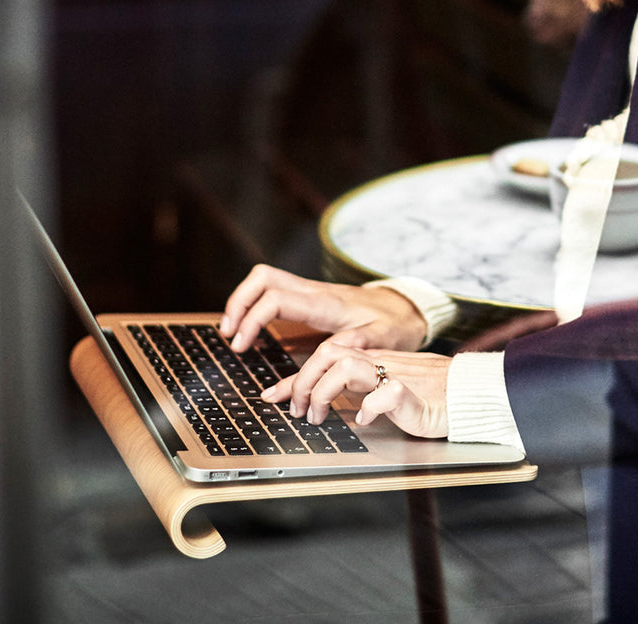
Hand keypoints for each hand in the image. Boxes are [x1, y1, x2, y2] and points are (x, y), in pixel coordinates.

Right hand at [220, 265, 426, 352]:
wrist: (408, 307)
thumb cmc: (396, 324)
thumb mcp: (381, 341)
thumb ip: (351, 349)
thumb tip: (323, 359)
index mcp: (327, 303)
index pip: (277, 299)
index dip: (251, 319)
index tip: (241, 346)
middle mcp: (315, 291)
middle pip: (263, 278)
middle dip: (238, 303)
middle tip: (229, 335)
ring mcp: (311, 291)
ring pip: (266, 280)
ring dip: (243, 302)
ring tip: (233, 333)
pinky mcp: (310, 298)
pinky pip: (275, 292)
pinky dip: (256, 306)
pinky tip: (251, 331)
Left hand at [261, 341, 451, 438]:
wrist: (468, 393)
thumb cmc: (431, 394)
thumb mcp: (386, 388)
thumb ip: (359, 390)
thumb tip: (327, 403)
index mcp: (373, 360)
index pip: (326, 356)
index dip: (296, 377)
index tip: (273, 395)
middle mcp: (379, 363)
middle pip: (329, 353)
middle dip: (305, 381)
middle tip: (300, 411)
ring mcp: (395, 375)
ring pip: (348, 365)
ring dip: (325, 391)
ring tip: (321, 417)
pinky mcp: (412, 393)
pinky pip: (385, 393)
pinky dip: (368, 407)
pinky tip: (363, 420)